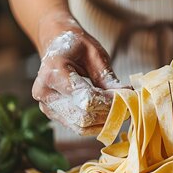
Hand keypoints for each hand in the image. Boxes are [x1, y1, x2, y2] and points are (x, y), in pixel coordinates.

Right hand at [32, 12, 125, 134]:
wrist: (56, 45)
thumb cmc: (76, 46)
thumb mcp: (95, 54)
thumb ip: (108, 77)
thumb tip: (127, 95)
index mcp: (53, 72)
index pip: (85, 99)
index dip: (109, 103)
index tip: (127, 97)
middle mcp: (45, 92)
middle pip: (83, 116)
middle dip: (109, 113)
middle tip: (127, 105)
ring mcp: (47, 106)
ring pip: (81, 126)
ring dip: (104, 122)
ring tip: (119, 110)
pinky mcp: (53, 114)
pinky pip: (78, 127)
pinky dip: (96, 124)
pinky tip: (108, 114)